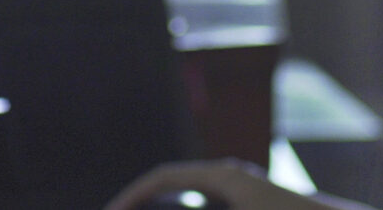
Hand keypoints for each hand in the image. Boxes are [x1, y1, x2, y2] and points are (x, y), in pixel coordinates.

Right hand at [103, 159, 377, 209]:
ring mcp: (241, 190)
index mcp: (222, 175)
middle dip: (146, 204)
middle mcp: (230, 176)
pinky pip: (208, 206)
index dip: (132, 196)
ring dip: (170, 208)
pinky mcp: (250, 203)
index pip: (162, 177)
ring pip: (192, 199)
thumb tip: (160, 194)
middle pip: (173, 187)